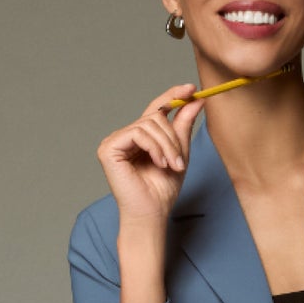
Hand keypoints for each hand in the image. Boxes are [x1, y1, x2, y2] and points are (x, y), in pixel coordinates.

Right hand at [97, 83, 206, 226]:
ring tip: (172, 166)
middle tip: (180, 162)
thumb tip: (195, 99)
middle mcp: (126, 135)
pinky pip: (137, 133)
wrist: (152, 213)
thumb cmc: (162, 190)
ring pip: (148, 125)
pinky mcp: (108, 148)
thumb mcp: (179, 153)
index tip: (191, 88)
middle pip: (154, 117)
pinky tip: (158, 163)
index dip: (172, 95)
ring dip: (166, 146)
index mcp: (141, 137)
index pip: (156, 108)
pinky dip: (153, 147)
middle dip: (172, 138)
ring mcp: (115, 141)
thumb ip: (183, 125)